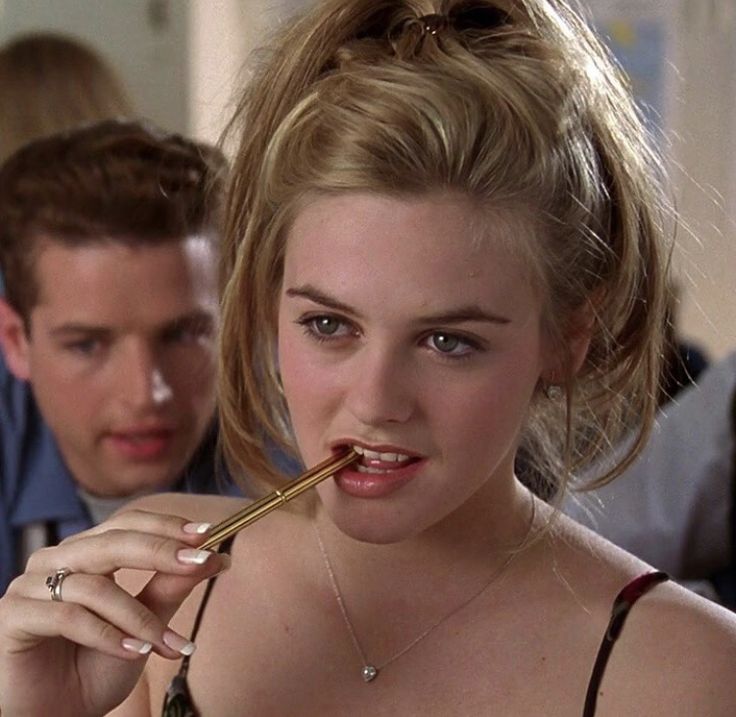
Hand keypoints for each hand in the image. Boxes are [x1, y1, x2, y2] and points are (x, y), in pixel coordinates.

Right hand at [0, 510, 229, 716]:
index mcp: (86, 553)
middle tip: (200, 562)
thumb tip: (215, 557)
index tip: (208, 535)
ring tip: (169, 644)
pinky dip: (108, 635)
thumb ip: (171, 588)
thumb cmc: (95, 669)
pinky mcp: (11, 617)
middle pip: (113, 541)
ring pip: (96, 585)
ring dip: (139, 617)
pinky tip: (135, 654)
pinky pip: (68, 617)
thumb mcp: (143, 626)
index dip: (167, 527)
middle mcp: (56, 560)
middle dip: (161, 551)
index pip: (128, 524)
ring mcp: (29, 586)